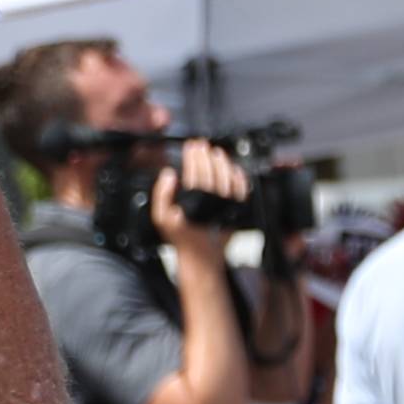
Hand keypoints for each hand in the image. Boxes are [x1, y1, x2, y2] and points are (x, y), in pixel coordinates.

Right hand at [147, 138, 243, 259]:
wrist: (201, 258)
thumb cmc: (181, 238)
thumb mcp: (161, 218)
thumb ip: (161, 194)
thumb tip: (169, 174)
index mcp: (192, 202)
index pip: (193, 172)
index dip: (192, 157)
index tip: (191, 146)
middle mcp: (211, 204)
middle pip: (211, 172)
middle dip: (205, 156)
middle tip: (202, 145)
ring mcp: (226, 208)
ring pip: (227, 179)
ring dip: (222, 163)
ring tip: (216, 153)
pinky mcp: (237, 213)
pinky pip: (242, 192)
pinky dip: (239, 179)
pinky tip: (234, 169)